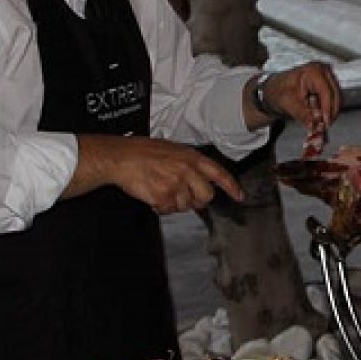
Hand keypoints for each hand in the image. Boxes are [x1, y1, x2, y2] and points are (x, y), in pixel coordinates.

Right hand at [72, 133, 244, 213]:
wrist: (121, 157)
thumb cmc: (143, 152)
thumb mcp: (172, 150)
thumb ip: (189, 165)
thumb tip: (200, 180)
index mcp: (191, 157)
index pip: (219, 173)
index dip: (231, 186)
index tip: (239, 196)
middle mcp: (187, 170)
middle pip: (206, 196)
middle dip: (196, 200)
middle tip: (182, 195)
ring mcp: (176, 184)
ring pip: (186, 206)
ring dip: (174, 203)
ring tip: (160, 189)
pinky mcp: (164, 195)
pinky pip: (169, 210)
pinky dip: (160, 207)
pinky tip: (152, 195)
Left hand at [256, 61, 341, 130]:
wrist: (274, 89)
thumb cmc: (278, 92)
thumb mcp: (288, 104)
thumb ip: (302, 114)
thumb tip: (314, 125)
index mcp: (313, 71)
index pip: (326, 91)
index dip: (327, 108)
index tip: (326, 123)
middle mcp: (323, 71)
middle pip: (334, 95)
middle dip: (330, 112)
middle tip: (324, 127)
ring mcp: (327, 77)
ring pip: (336, 98)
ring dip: (330, 112)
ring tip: (321, 124)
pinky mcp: (327, 84)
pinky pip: (333, 99)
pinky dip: (328, 110)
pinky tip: (321, 117)